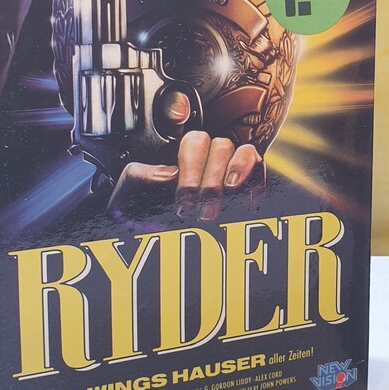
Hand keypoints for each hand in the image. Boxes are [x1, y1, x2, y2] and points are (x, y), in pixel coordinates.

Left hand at [107, 131, 263, 224]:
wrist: (159, 247)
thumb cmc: (142, 216)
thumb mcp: (126, 197)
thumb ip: (138, 178)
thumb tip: (169, 173)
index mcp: (181, 156)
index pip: (195, 142)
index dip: (192, 167)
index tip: (183, 202)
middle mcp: (210, 158)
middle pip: (221, 146)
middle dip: (211, 181)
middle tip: (203, 215)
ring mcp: (233, 170)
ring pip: (245, 152)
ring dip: (238, 170)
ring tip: (229, 194)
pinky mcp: (252, 187)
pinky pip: (261, 173)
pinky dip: (257, 184)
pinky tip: (247, 205)